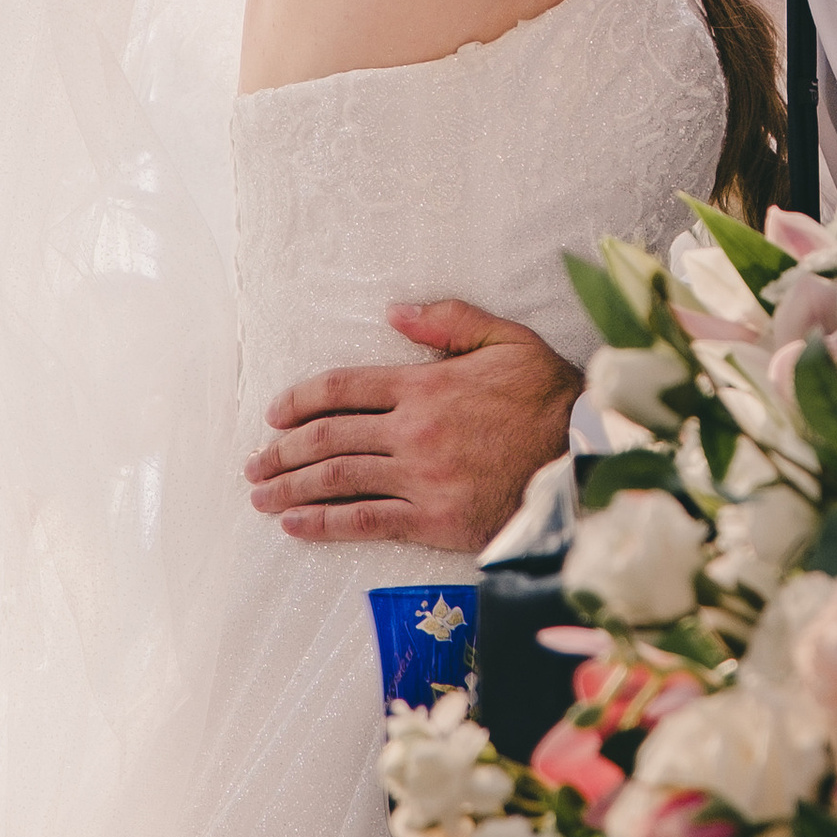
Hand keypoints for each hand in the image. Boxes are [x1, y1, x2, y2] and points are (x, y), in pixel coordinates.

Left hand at [243, 301, 581, 555]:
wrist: (583, 458)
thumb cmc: (549, 397)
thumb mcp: (506, 340)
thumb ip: (448, 321)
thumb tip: (394, 311)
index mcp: (424, 384)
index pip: (343, 388)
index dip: (300, 400)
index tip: (275, 415)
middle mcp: (412, 429)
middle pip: (328, 437)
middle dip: (281, 451)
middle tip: (253, 463)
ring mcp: (420, 476)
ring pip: (338, 479)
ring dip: (290, 488)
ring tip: (260, 495)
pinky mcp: (433, 518)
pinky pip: (366, 520)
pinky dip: (325, 523)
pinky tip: (296, 526)